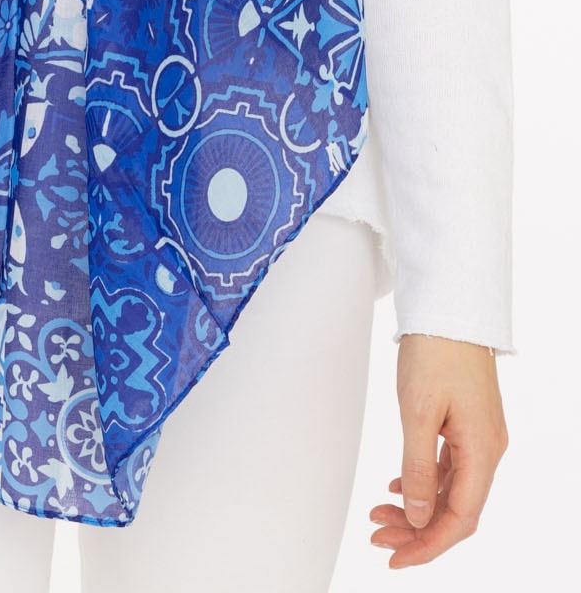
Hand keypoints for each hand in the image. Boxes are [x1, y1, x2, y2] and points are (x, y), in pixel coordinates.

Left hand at [369, 332, 508, 567]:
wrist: (450, 307)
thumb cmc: (435, 352)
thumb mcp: (417, 412)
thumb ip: (419, 467)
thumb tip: (419, 516)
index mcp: (482, 451)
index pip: (460, 518)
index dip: (428, 545)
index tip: (395, 557)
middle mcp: (488, 449)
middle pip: (457, 510)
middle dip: (418, 530)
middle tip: (377, 535)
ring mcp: (480, 437)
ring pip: (452, 490)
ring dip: (418, 507)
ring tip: (379, 513)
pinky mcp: (467, 424)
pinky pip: (450, 468)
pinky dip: (425, 482)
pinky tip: (400, 487)